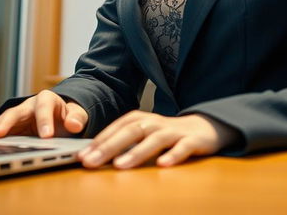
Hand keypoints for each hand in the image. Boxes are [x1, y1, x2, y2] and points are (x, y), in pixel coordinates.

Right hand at [0, 90, 87, 138]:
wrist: (63, 117)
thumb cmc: (69, 115)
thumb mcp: (78, 114)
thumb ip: (77, 118)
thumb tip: (74, 124)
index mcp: (47, 99)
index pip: (44, 108)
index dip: (44, 121)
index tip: (46, 136)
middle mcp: (30, 105)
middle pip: (17, 112)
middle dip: (7, 123)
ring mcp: (19, 116)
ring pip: (4, 120)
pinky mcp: (12, 127)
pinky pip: (0, 130)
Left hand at [77, 110, 239, 168]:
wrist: (205, 128)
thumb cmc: (168, 134)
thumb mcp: (145, 135)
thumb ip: (124, 143)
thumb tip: (94, 155)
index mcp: (142, 120)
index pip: (117, 128)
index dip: (99, 141)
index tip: (81, 156)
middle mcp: (156, 123)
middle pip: (131, 131)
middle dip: (110, 146)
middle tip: (91, 162)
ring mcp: (174, 131)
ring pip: (154, 139)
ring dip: (137, 152)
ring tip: (120, 166)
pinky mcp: (193, 141)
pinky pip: (182, 148)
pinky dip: (173, 155)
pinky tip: (163, 165)